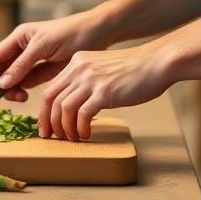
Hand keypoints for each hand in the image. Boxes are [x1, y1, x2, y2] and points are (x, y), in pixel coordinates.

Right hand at [0, 9, 112, 103]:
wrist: (98, 33)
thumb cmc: (71, 33)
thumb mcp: (44, 47)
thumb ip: (22, 65)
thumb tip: (2, 83)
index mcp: (19, 37)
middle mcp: (22, 48)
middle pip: (0, 70)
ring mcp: (32, 60)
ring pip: (12, 79)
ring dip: (10, 90)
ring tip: (20, 98)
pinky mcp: (43, 70)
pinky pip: (26, 83)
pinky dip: (22, 91)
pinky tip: (24, 97)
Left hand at [39, 44, 172, 140]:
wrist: (156, 62)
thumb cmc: (134, 69)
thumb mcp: (102, 68)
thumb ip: (86, 80)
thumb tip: (75, 104)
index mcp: (77, 63)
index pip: (50, 88)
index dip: (45, 110)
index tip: (47, 125)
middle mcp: (80, 69)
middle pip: (50, 98)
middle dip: (48, 121)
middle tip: (51, 136)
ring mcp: (91, 80)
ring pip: (63, 108)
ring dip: (65, 128)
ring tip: (73, 137)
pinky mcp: (104, 92)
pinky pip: (83, 115)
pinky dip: (81, 128)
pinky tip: (87, 134)